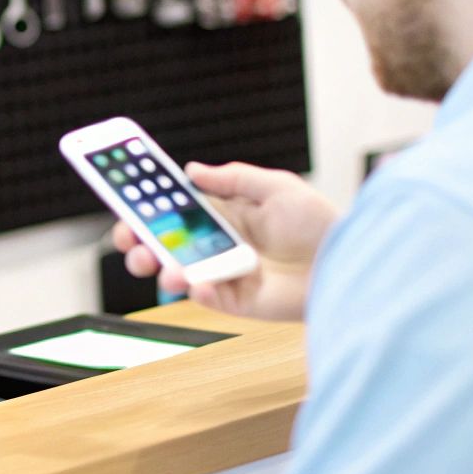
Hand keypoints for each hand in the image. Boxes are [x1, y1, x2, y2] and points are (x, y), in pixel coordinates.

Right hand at [112, 161, 335, 321]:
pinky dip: (197, 290)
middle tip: (128, 241)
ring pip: (179, 274)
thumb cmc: (318, 222)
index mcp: (222, 216)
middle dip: (138, 244)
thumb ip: (233, 180)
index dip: (146, 209)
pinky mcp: (238, 302)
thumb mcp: (275, 187)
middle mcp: (217, 246)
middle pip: (165, 247)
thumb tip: (191, 171)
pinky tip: (195, 281)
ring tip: (162, 266)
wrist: (350, 260)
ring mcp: (225, 275)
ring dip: (162, 269)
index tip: (122, 202)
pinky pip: (209, 297)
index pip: (173, 212)